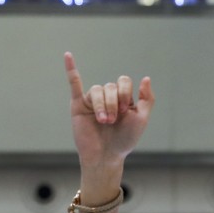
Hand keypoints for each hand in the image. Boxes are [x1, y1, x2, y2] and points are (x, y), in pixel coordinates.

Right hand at [66, 52, 154, 169]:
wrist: (105, 157)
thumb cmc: (124, 140)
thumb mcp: (141, 119)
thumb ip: (146, 99)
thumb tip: (146, 78)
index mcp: (123, 99)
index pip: (123, 81)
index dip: (125, 93)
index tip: (125, 110)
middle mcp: (108, 97)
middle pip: (110, 86)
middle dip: (113, 103)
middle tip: (112, 121)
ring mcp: (92, 100)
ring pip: (96, 89)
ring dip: (101, 105)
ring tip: (103, 121)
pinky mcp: (78, 105)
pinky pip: (74, 84)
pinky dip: (70, 69)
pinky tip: (67, 56)